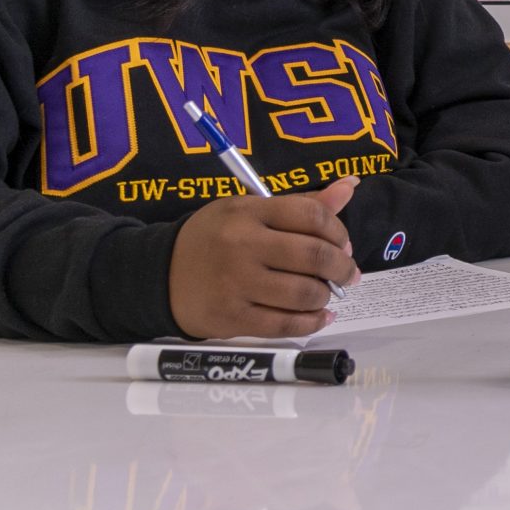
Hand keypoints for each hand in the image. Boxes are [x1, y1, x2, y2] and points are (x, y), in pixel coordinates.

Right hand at [168, 177, 361, 338]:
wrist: (160, 274)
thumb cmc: (214, 239)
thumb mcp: (249, 210)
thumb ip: (301, 204)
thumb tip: (349, 186)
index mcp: (248, 212)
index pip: (311, 214)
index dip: (338, 230)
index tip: (343, 243)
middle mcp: (242, 245)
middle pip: (314, 255)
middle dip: (342, 267)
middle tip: (347, 273)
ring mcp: (236, 283)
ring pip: (304, 293)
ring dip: (327, 296)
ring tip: (327, 294)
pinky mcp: (232, 317)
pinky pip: (285, 324)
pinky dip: (311, 322)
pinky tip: (319, 316)